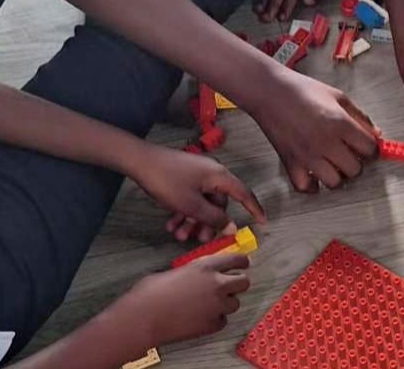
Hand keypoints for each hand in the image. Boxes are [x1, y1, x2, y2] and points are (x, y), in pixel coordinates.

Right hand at [113, 253, 251, 346]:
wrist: (143, 317)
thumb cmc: (151, 292)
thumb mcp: (176, 270)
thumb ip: (195, 271)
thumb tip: (200, 274)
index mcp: (206, 266)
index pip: (237, 259)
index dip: (242, 262)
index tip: (244, 264)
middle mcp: (217, 284)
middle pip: (244, 282)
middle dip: (238, 283)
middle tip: (229, 286)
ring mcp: (216, 306)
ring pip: (235, 303)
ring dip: (226, 303)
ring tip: (208, 304)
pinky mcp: (212, 324)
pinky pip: (222, 320)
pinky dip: (215, 319)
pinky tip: (200, 317)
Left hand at [128, 148, 265, 243]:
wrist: (140, 162)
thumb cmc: (168, 182)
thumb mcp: (192, 205)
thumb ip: (214, 217)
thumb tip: (231, 226)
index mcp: (220, 177)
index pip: (244, 194)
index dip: (254, 209)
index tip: (262, 222)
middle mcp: (213, 174)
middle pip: (219, 204)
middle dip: (209, 223)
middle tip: (200, 240)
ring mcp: (198, 175)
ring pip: (203, 203)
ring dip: (193, 221)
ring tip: (179, 235)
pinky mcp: (185, 177)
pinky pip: (191, 197)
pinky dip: (184, 212)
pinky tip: (171, 225)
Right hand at [249, 71, 378, 191]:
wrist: (270, 91)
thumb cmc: (303, 90)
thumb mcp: (338, 96)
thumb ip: (360, 116)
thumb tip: (377, 134)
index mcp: (340, 123)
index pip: (369, 149)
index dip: (371, 149)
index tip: (366, 146)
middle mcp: (325, 142)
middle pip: (355, 170)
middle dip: (356, 162)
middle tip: (349, 153)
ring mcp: (307, 156)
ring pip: (334, 183)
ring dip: (337, 175)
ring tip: (333, 163)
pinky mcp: (290, 163)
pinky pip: (306, 187)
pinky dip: (312, 185)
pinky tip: (315, 173)